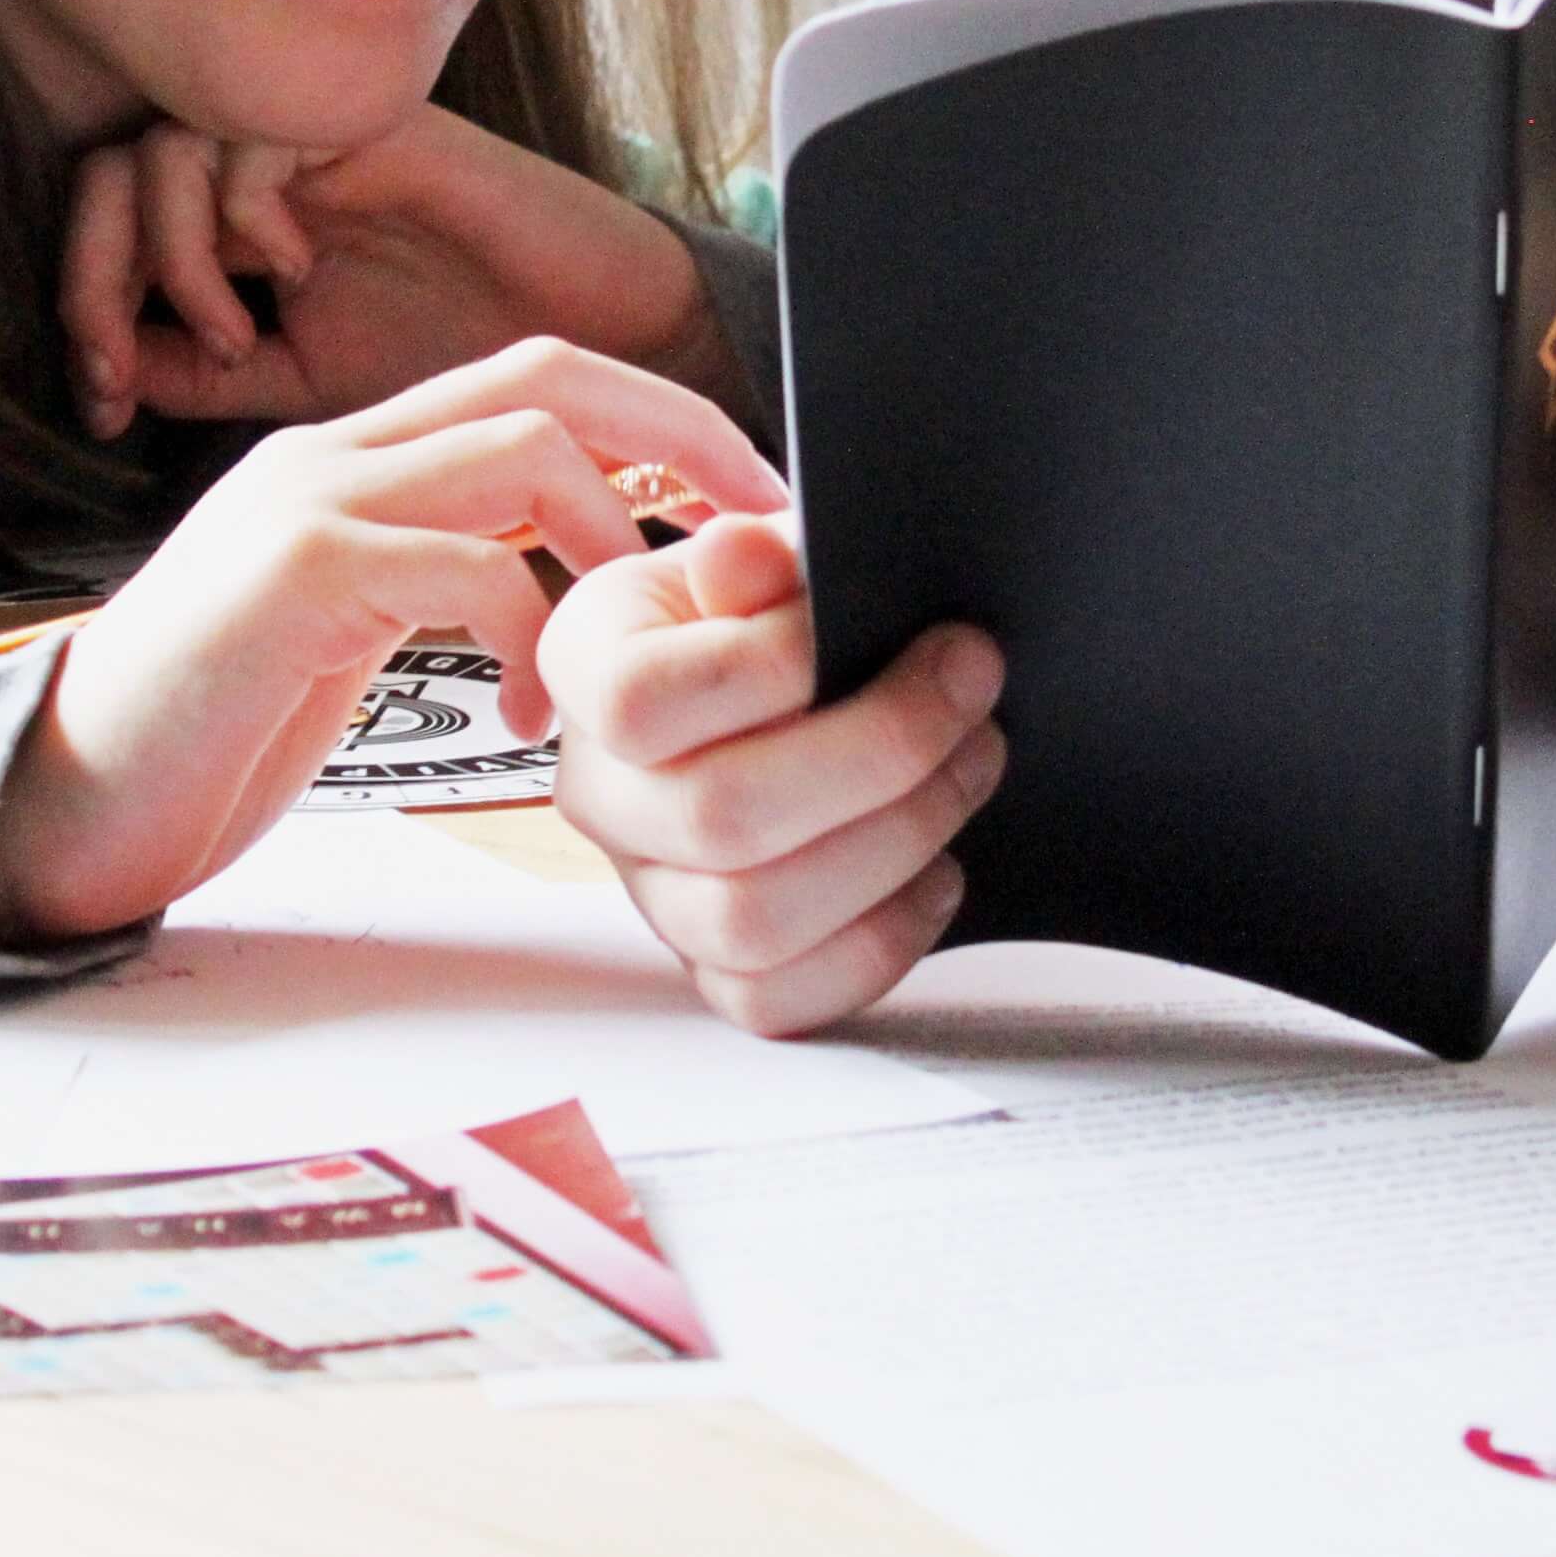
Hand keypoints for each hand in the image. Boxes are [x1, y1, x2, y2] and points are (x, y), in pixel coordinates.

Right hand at [0, 338, 785, 942]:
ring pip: (521, 445)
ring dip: (614, 539)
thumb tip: (578, 577)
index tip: (751, 498)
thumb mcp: (352, 630)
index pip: (537, 377)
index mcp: (356, 460)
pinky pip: (461, 560)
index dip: (662, 419)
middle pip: (548, 374)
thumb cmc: (212, 734)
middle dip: (680, 436)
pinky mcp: (288, 576)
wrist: (57, 804)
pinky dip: (529, 631)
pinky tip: (525, 718)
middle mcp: (333, 454)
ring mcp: (306, 501)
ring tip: (632, 648)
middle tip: (763, 532)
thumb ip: (443, 574)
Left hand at [59, 104, 744, 436]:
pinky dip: (247, 207)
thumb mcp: (306, 380)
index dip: (82, 304)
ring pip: (166, 144)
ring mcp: (316, 141)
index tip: (104, 406)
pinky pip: (255, 126)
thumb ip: (208, 370)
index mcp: (240, 225)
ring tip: (237, 332)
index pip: (109, 221)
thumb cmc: (467, 358)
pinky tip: (294, 271)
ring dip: (172, 251)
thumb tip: (108, 371)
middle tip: (122, 364)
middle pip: (113, 170)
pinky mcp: (372, 122)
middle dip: (95, 273)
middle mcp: (265, 173)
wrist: (601, 339)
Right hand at [543, 518, 1006, 1034]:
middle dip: (879, 752)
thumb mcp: (764, 554)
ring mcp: (650, 892)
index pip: (642, 701)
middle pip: (717, 817)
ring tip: (971, 768)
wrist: (788, 680)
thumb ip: (755, 556)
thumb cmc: (775, 612)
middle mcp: (598, 793)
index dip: (774, 666)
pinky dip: (880, 945)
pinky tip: (938, 872)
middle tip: (970, 690)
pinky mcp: (711, 966)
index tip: (878, 620)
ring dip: (896, 843)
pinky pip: (778, 1002)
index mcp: (584, 669)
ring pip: (751, 921)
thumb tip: (742, 560)